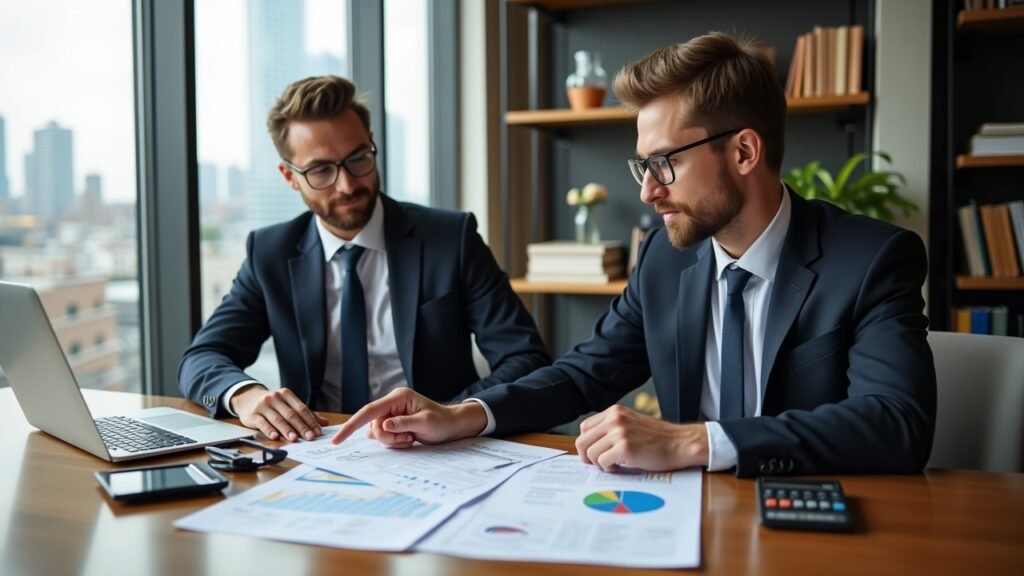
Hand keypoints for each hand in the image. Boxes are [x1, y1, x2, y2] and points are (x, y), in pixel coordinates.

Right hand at [231, 385, 327, 441]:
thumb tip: (324, 423)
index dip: (310, 421)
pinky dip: (269, 430)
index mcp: (286, 394)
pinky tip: (275, 437)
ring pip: (277, 419)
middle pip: (291, 414)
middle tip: (310, 437)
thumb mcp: (288, 404)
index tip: (318, 432)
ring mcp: (263, 406)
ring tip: (294, 439)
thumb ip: (305, 414)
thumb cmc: (272, 404)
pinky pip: (262, 423)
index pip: (301, 408)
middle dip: (301, 427)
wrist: (247, 398)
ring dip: (287, 430)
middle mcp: (275, 398)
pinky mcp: (253, 415)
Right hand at [331, 388, 486, 447]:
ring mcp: (391, 415)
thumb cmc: (442, 421)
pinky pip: (383, 438)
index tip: (337, 440)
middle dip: (387, 438)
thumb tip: (382, 425)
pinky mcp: (393, 425)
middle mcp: (391, 405)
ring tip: (410, 439)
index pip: (369, 411)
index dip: (351, 425)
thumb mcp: (425, 422)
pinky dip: (394, 443)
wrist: (452, 426)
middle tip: (408, 439)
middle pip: (372, 426)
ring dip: (391, 442)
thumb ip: (403, 423)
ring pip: (376, 434)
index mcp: (397, 398)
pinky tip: (408, 440)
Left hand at [575, 404, 708, 471]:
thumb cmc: (658, 438)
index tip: (592, 453)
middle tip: (597, 464)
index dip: (586, 443)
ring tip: (613, 464)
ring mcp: (619, 433)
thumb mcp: (631, 423)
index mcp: (614, 411)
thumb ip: (612, 428)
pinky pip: (603, 462)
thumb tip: (590, 444)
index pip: (585, 427)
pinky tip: (620, 467)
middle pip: (583, 441)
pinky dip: (608, 468)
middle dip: (587, 456)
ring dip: (599, 463)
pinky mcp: (625, 448)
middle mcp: (614, 419)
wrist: (680, 443)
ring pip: (591, 453)